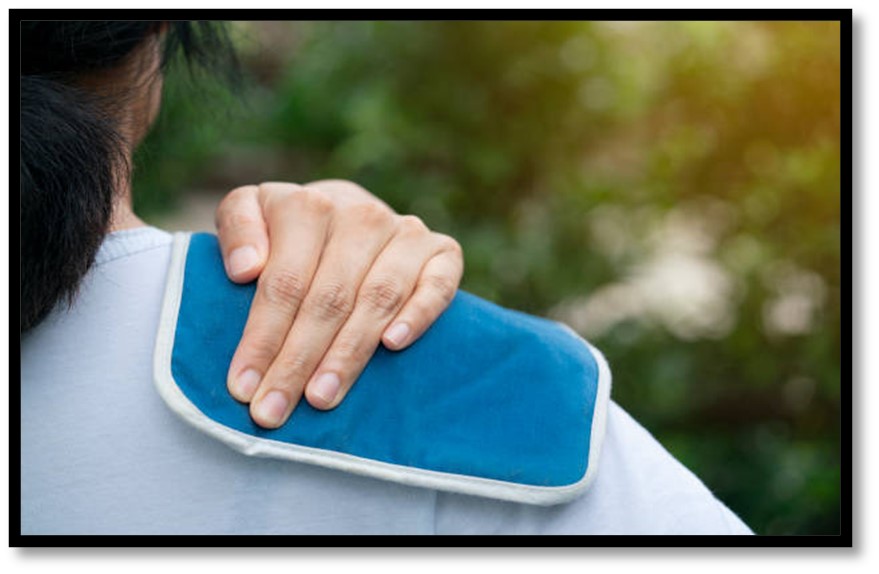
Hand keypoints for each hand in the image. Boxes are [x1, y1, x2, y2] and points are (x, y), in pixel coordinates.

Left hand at [215, 180, 462, 427]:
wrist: (347, 213)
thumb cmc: (288, 230)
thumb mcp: (250, 213)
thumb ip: (237, 228)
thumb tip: (245, 269)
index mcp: (308, 204)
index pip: (284, 281)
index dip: (263, 337)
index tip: (243, 387)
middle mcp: (361, 214)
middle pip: (328, 297)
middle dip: (298, 360)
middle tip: (274, 411)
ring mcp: (405, 231)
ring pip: (377, 298)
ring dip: (349, 353)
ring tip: (321, 397)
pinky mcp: (442, 251)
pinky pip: (437, 286)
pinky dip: (417, 315)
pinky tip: (393, 345)